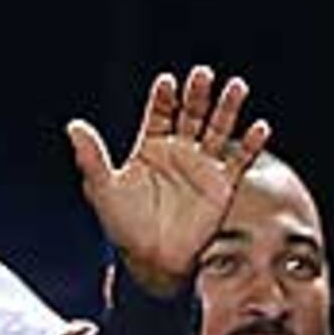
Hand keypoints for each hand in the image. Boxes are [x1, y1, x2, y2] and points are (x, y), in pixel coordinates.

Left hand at [65, 65, 266, 298]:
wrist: (152, 260)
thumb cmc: (124, 226)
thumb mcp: (103, 189)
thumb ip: (91, 157)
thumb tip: (73, 126)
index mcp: (151, 146)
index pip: (159, 112)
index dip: (163, 97)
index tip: (167, 83)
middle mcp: (179, 150)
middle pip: (192, 113)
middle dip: (197, 94)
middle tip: (202, 74)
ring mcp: (203, 166)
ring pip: (219, 129)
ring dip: (228, 108)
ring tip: (236, 86)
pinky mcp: (222, 185)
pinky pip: (240, 160)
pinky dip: (251, 144)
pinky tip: (260, 126)